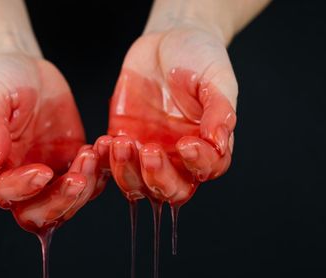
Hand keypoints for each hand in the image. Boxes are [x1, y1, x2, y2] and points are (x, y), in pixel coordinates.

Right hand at [0, 53, 107, 232]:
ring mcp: (49, 175)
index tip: (42, 171)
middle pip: (36, 215)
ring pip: (67, 205)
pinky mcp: (72, 164)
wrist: (25, 67)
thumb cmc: (1, 81)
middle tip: (78, 179)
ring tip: (91, 153)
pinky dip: (99, 172)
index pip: (4, 194)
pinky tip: (102, 147)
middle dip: (59, 202)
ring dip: (83, 188)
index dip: (23, 189)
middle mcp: (20, 180)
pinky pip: (90, 183)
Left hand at [108, 23, 236, 204]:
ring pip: (137, 184)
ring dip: (127, 171)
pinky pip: (110, 163)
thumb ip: (220, 110)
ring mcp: (147, 152)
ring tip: (122, 142)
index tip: (187, 143)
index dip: (198, 163)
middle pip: (171, 190)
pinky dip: (105, 160)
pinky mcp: (122, 141)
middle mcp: (177, 157)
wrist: (167, 39)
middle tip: (150, 151)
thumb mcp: (216, 78)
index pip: (208, 169)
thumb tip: (219, 142)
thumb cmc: (199, 58)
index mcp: (207, 145)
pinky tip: (105, 142)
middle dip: (159, 178)